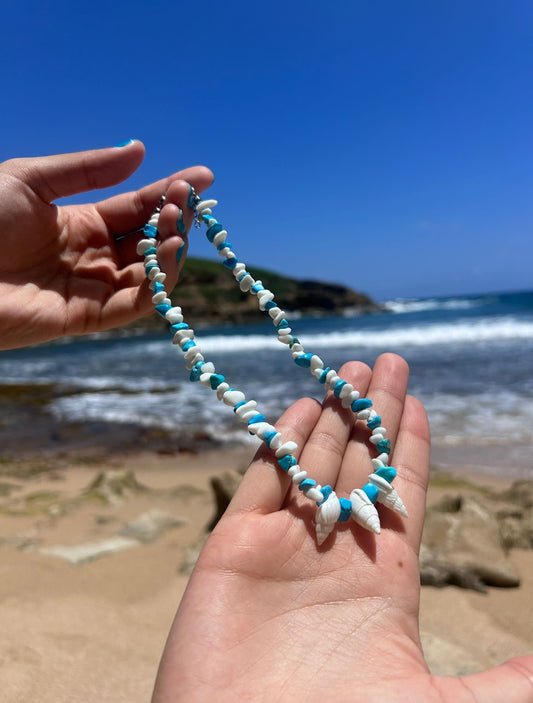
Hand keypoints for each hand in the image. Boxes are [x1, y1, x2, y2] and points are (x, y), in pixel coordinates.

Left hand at [0, 141, 212, 348]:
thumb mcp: (32, 180)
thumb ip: (88, 170)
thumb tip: (139, 151)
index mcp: (79, 221)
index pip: (135, 208)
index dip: (168, 194)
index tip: (203, 178)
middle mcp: (91, 255)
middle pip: (146, 241)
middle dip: (172, 221)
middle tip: (187, 203)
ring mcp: (90, 287)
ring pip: (147, 274)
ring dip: (169, 252)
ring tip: (175, 228)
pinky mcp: (86, 318)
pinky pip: (132, 305)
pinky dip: (156, 286)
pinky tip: (166, 259)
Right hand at [153, 354, 532, 701]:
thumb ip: (508, 677)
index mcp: (385, 580)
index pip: (402, 492)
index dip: (410, 446)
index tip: (417, 402)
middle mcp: (334, 555)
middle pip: (360, 463)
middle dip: (374, 411)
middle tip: (387, 362)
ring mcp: (282, 549)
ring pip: (314, 462)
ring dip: (332, 414)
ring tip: (351, 369)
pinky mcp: (233, 550)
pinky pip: (263, 481)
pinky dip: (283, 441)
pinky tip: (304, 406)